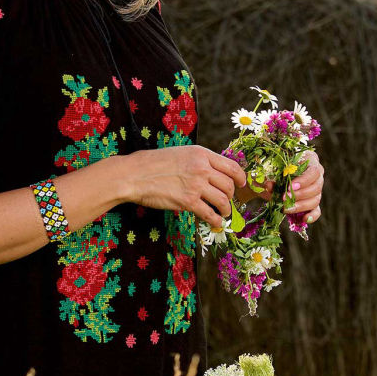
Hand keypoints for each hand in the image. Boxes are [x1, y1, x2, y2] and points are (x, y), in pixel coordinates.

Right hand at [126, 145, 246, 226]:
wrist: (134, 175)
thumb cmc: (153, 164)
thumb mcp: (180, 154)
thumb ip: (198, 161)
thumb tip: (213, 174)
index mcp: (201, 154)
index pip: (231, 166)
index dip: (240, 178)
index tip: (241, 184)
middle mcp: (202, 168)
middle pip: (229, 186)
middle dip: (231, 196)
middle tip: (226, 201)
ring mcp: (195, 185)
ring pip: (223, 201)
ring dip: (225, 210)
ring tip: (222, 213)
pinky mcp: (187, 202)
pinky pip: (209, 214)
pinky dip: (215, 220)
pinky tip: (214, 222)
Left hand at [252, 150, 323, 223]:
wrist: (269, 176)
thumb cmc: (273, 167)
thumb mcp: (271, 168)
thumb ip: (272, 175)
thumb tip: (269, 185)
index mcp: (310, 160)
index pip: (314, 171)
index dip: (304, 181)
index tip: (290, 187)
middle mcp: (317, 175)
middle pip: (317, 187)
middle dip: (300, 195)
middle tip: (283, 198)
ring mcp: (316, 189)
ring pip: (316, 199)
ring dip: (300, 206)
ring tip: (285, 208)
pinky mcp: (312, 202)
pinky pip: (316, 210)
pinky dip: (312, 216)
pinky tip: (304, 219)